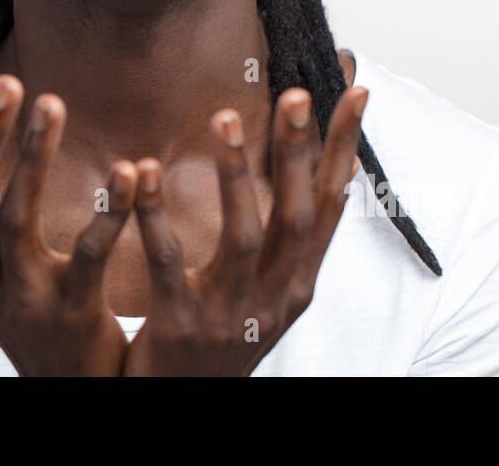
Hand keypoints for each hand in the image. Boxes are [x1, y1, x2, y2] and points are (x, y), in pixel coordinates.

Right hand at [0, 75, 138, 375]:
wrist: (71, 393)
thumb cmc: (36, 310)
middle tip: (6, 82)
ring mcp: (24, 300)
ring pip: (17, 222)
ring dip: (33, 158)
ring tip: (51, 104)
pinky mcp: (72, 314)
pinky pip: (89, 257)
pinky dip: (107, 211)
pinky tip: (127, 171)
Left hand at [121, 85, 368, 375]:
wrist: (183, 406)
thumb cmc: (221, 336)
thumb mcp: (267, 292)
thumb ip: (286, 240)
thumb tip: (318, 172)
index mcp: (297, 284)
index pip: (330, 206)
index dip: (344, 149)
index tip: (355, 92)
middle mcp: (274, 299)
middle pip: (296, 215)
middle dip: (298, 151)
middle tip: (294, 93)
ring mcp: (230, 315)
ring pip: (244, 237)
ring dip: (236, 174)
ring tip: (225, 117)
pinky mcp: (179, 327)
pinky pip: (168, 263)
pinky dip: (158, 216)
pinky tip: (144, 172)